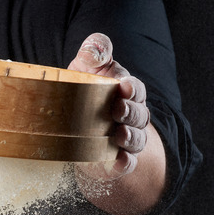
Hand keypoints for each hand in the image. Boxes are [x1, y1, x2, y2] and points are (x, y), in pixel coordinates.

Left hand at [68, 33, 150, 180]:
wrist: (74, 128)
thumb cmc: (84, 91)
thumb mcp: (86, 68)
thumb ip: (93, 53)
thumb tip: (96, 50)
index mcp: (127, 92)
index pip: (136, 89)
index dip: (132, 88)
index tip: (124, 85)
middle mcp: (132, 116)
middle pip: (139, 114)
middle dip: (130, 112)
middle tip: (118, 109)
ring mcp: (125, 140)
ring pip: (136, 139)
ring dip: (130, 137)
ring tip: (119, 135)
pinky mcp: (115, 161)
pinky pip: (127, 164)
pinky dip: (125, 163)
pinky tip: (120, 161)